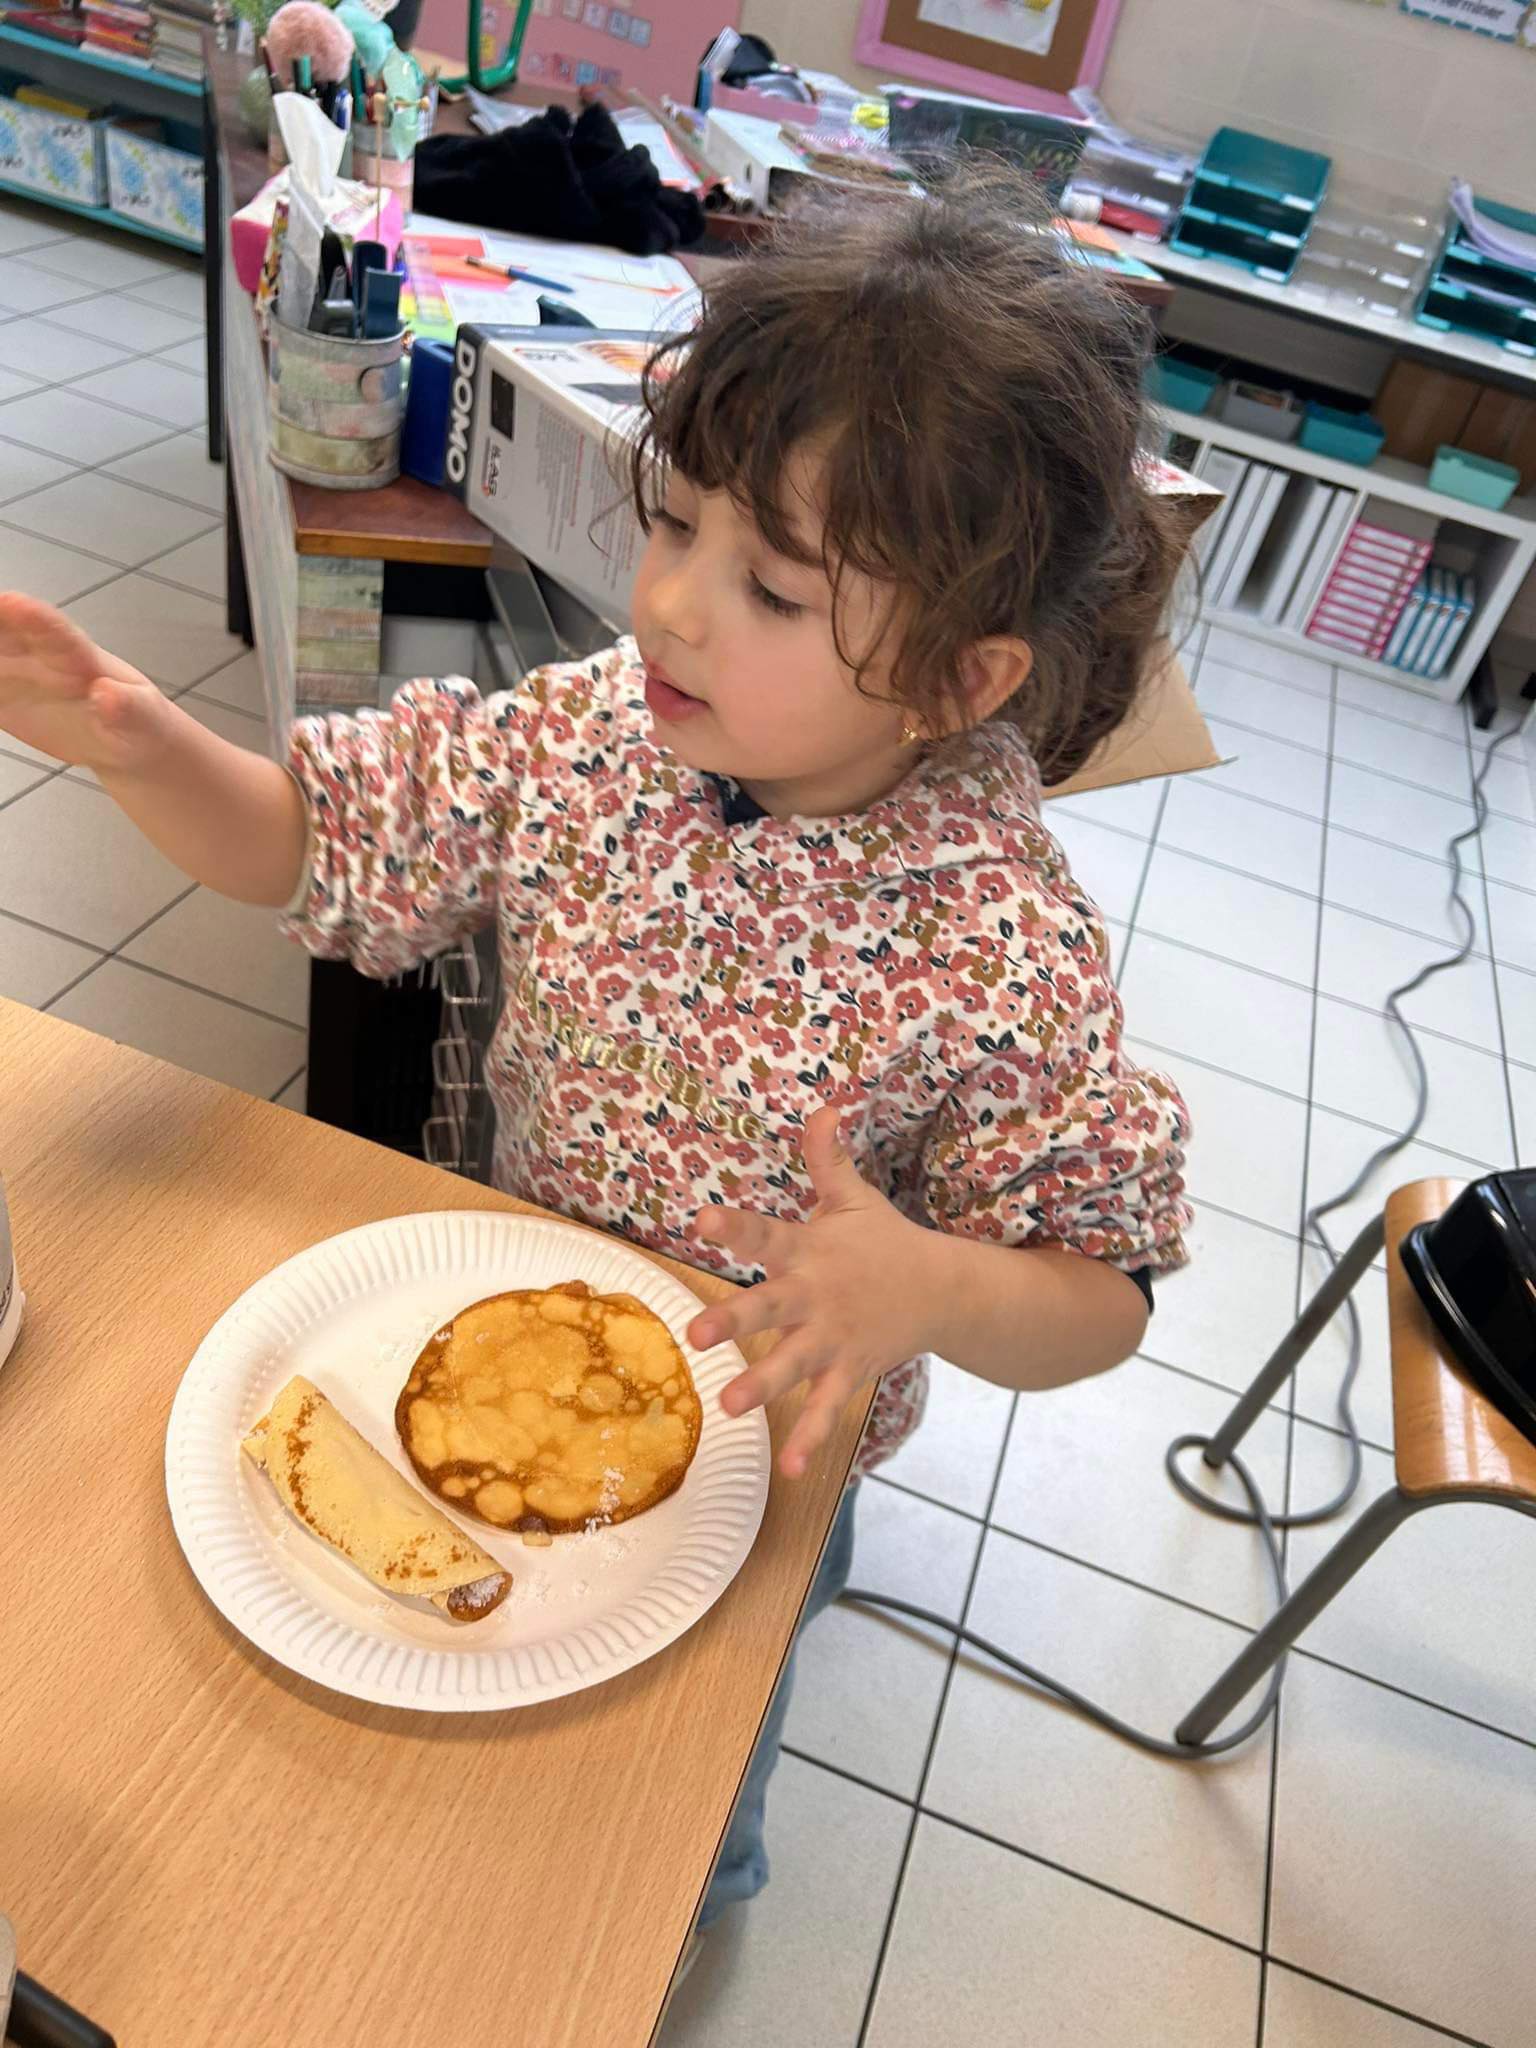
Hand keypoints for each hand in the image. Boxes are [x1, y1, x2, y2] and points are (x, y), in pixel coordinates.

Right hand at [0, 592, 169, 772]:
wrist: (123, 737)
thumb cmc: (141, 722)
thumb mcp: (144, 721)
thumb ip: (126, 709)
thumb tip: (108, 696)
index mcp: (77, 654)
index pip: (50, 630)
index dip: (29, 617)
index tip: (8, 603)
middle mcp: (38, 651)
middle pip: (1, 628)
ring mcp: (14, 668)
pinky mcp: (0, 693)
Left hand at [687, 1105, 941, 1477]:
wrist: (947, 1290)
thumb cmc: (885, 1241)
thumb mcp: (854, 1198)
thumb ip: (828, 1158)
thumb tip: (822, 1104)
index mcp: (808, 1251)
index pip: (763, 1233)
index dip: (732, 1228)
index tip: (699, 1220)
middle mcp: (816, 1296)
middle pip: (768, 1307)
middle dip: (734, 1321)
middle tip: (695, 1335)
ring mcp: (834, 1338)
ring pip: (792, 1364)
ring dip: (763, 1386)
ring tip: (728, 1407)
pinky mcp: (852, 1370)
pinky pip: (828, 1408)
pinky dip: (809, 1438)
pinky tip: (785, 1467)